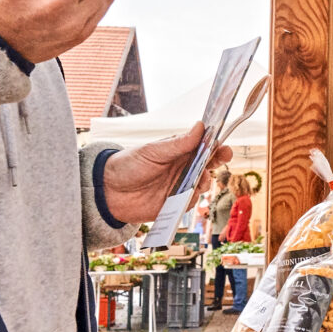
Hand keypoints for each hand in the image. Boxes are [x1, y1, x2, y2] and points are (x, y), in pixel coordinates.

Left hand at [101, 127, 229, 225]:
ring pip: (202, 184)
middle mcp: (182, 168)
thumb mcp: (153, 151)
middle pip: (208, 165)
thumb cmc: (128, 165)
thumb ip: (178, 143)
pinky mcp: (174, 204)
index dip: (217, 146)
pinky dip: (191, 199)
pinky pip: (191, 203)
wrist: (108, 192)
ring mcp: (179, 186)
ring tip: (198, 180)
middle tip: (219, 160)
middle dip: (217, 162)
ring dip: (204, 181)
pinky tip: (185, 196)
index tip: (224, 147)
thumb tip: (200, 126)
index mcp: (178, 151)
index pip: (203, 147)